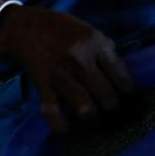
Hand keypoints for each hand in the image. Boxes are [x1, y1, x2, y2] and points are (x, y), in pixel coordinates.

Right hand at [0, 5, 132, 133]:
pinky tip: (70, 127)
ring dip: (94, 121)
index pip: (122, 78)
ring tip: (96, 119)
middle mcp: (81, 60)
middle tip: (111, 110)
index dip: (129, 93)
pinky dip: (63, 126)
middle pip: (108, 98)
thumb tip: (122, 76)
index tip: (127, 98)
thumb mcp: (90, 30)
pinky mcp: (44, 87)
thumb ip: (106, 51)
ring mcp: (62, 75)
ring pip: (87, 110)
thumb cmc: (62, 28)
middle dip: (113, 109)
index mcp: (95, 43)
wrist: (26, 28)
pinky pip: (55, 114)